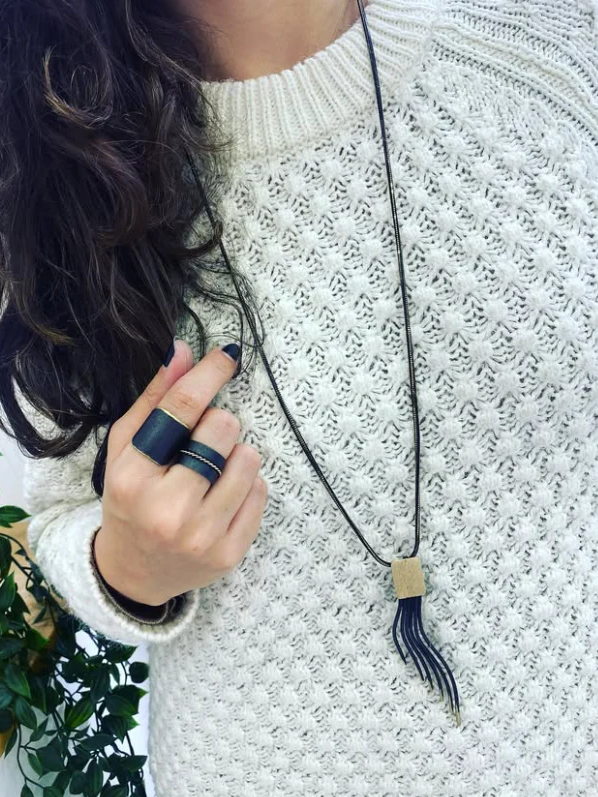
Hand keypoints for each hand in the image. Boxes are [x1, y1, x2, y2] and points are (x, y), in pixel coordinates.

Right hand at [93, 340, 266, 605]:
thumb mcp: (126, 450)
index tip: (228, 355)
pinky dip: (247, 484)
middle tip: (201, 444)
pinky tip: (223, 496)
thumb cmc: (129, 501)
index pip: (179, 410)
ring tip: (213, 472)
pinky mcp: (230, 553)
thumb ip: (153, 401)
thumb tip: (182, 351)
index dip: (208, 375)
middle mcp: (167, 510)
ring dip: (235, 455)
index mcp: (131, 479)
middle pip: (222, 429)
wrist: (135, 574)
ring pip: (248, 458)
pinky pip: (261, 491)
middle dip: (217, 425)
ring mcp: (202, 536)